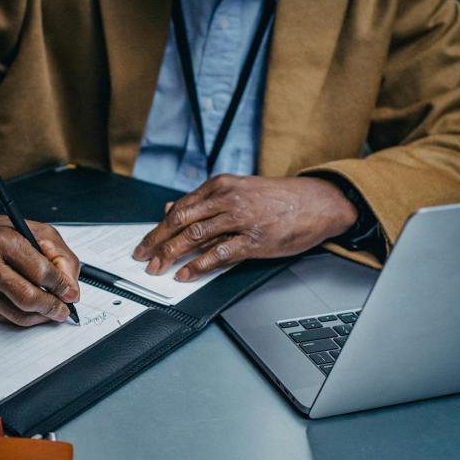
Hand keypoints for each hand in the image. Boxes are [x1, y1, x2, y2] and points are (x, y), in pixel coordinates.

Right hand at [0, 213, 80, 325]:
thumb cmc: (2, 236)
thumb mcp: (38, 232)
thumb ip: (60, 257)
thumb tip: (70, 288)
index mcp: (3, 240)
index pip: (40, 271)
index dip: (61, 286)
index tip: (72, 293)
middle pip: (27, 298)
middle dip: (52, 307)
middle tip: (64, 309)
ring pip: (18, 315)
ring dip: (41, 316)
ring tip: (51, 309)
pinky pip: (6, 319)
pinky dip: (24, 316)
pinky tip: (30, 307)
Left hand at [132, 174, 357, 280]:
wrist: (316, 203)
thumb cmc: (277, 198)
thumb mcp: (238, 190)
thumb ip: (204, 201)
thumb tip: (170, 208)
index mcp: (220, 186)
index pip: (179, 208)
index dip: (158, 227)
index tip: (145, 242)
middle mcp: (227, 199)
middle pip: (181, 221)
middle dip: (157, 241)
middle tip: (143, 257)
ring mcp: (240, 219)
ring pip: (195, 236)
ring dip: (172, 254)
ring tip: (158, 267)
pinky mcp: (254, 240)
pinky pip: (219, 254)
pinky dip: (199, 266)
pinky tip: (186, 274)